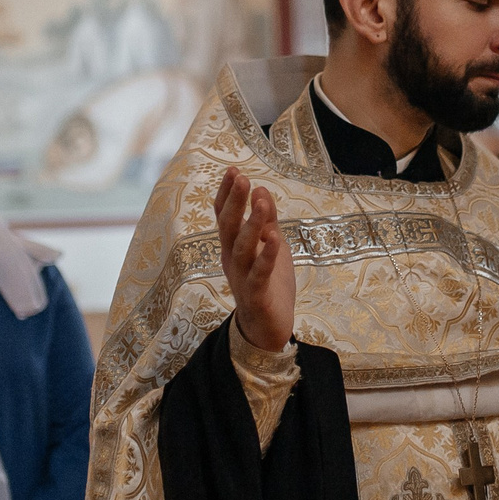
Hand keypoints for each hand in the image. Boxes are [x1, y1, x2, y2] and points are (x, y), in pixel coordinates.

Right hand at [215, 167, 293, 352]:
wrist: (267, 329)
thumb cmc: (268, 285)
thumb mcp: (271, 246)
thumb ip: (267, 220)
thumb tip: (261, 189)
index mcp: (233, 247)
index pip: (224, 216)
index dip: (227, 194)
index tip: (234, 170)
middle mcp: (232, 260)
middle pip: (228, 227)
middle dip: (234, 202)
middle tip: (241, 178)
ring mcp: (243, 277)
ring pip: (243, 247)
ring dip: (252, 224)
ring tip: (260, 201)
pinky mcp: (257, 295)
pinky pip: (260, 273)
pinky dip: (267, 255)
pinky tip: (275, 238)